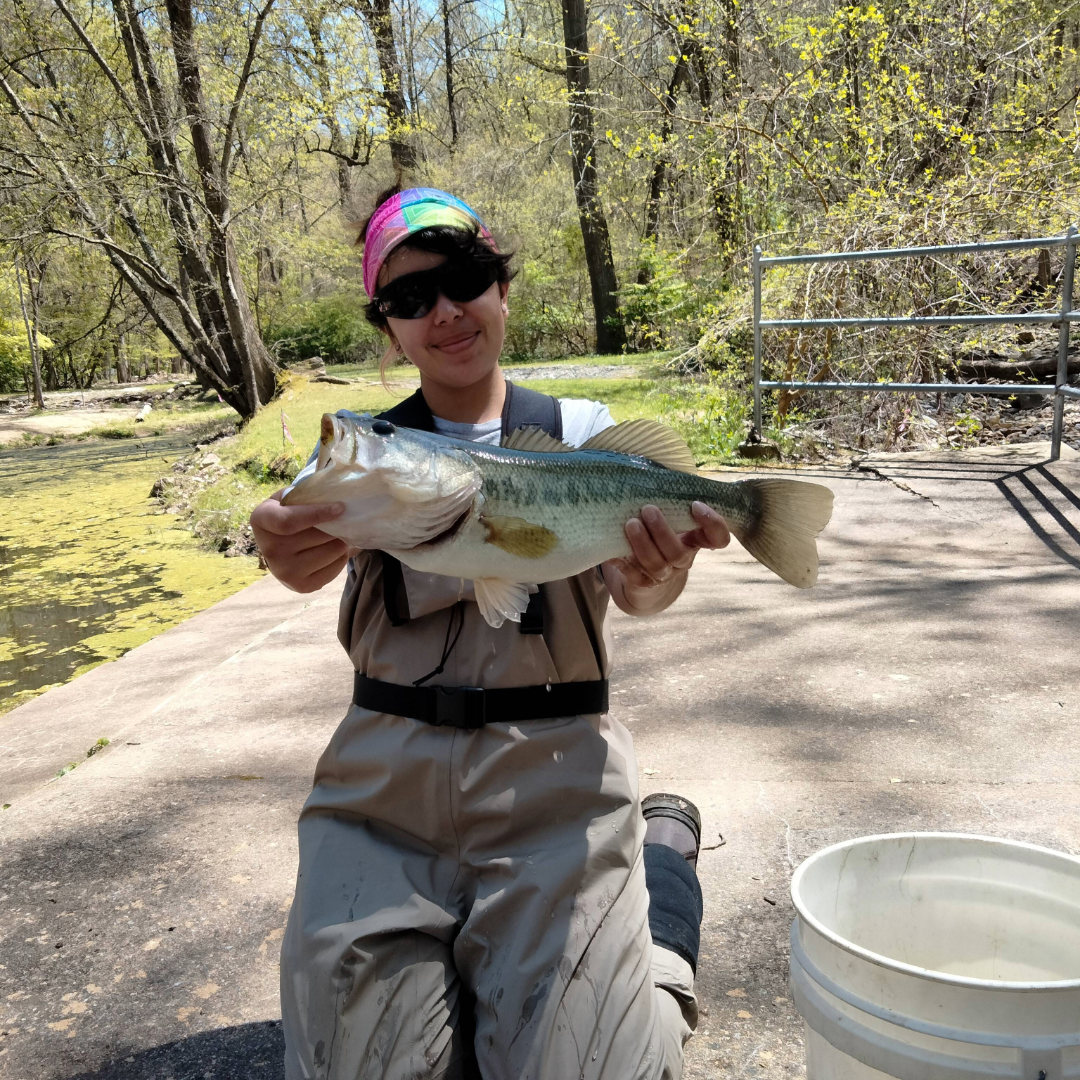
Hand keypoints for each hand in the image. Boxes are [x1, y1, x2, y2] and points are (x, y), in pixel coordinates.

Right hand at [250, 491, 349, 591]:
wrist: (281, 546)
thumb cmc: (290, 513)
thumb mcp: (290, 498)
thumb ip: (308, 495)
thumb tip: (341, 498)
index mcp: (261, 520)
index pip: (288, 521)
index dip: (317, 514)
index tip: (340, 507)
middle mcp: (268, 549)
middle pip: (316, 536)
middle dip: (337, 526)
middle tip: (346, 520)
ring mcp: (283, 572)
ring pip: (330, 552)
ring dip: (342, 541)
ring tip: (338, 535)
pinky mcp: (300, 586)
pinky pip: (335, 569)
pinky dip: (342, 557)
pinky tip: (334, 550)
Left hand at [612, 502, 730, 588]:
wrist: (644, 572)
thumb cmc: (657, 531)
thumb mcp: (669, 515)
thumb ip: (671, 498)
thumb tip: (655, 467)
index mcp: (695, 541)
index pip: (718, 538)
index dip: (713, 524)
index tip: (696, 505)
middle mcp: (682, 559)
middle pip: (678, 552)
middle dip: (663, 531)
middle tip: (648, 509)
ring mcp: (663, 574)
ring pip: (656, 564)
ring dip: (643, 543)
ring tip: (630, 524)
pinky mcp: (642, 583)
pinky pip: (633, 574)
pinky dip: (623, 561)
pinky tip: (613, 550)